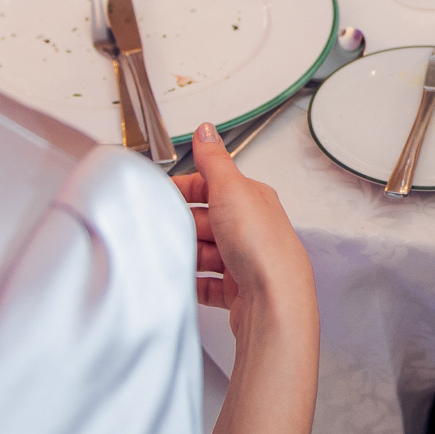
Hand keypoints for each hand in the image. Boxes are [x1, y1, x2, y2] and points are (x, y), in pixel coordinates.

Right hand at [175, 125, 316, 338]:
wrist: (274, 303)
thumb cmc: (263, 249)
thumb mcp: (232, 191)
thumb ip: (214, 161)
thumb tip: (207, 131)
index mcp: (252, 200)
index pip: (212, 186)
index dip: (185, 188)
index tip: (160, 193)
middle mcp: (252, 229)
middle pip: (206, 220)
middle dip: (182, 224)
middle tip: (161, 228)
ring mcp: (245, 261)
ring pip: (205, 252)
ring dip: (187, 254)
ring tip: (171, 256)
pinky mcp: (238, 290)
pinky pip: (207, 283)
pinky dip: (193, 282)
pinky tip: (183, 282)